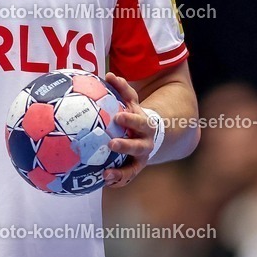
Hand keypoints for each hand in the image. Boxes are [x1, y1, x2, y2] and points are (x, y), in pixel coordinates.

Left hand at [102, 72, 153, 188]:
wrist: (151, 134)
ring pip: (133, 167)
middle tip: (111, 144)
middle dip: (126, 146)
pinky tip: (104, 181)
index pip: (138, 121)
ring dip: (121, 172)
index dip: (130, 119)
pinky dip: (117, 180)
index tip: (118, 117)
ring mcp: (141, 157)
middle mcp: (145, 142)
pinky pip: (127, 177)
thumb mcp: (131, 102)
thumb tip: (109, 75)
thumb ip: (122, 89)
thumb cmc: (135, 115)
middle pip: (137, 146)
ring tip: (106, 174)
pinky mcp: (135, 168)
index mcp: (144, 125)